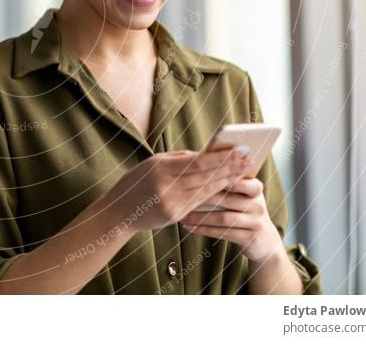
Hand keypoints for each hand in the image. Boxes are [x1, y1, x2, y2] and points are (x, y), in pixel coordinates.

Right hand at [101, 147, 251, 232]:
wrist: (118, 212)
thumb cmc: (135, 182)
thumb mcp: (152, 164)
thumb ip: (178, 159)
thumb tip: (205, 154)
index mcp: (159, 168)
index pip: (197, 162)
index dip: (219, 157)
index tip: (237, 150)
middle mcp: (166, 186)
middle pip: (204, 176)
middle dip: (228, 167)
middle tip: (247, 159)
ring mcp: (171, 203)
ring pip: (205, 190)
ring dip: (226, 180)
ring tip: (243, 171)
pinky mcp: (174, 215)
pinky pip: (199, 202)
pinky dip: (214, 193)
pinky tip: (227, 186)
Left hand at [179, 177, 283, 262]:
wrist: (265, 240)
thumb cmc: (245, 210)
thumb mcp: (243, 194)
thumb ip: (229, 180)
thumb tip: (201, 160)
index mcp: (255, 188)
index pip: (239, 178)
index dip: (220, 175)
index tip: (198, 173)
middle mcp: (257, 204)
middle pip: (227, 198)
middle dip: (203, 197)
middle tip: (182, 195)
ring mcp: (255, 222)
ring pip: (223, 217)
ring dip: (200, 216)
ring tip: (183, 215)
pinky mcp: (249, 238)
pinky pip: (223, 233)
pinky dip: (204, 229)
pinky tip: (189, 226)